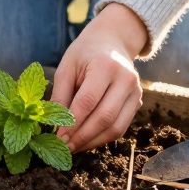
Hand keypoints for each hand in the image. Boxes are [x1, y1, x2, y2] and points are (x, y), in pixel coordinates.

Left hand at [51, 4, 146, 152]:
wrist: (112, 41)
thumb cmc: (85, 53)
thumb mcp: (67, 66)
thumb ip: (60, 95)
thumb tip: (51, 125)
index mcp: (106, 66)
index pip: (88, 101)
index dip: (72, 122)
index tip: (57, 137)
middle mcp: (126, 79)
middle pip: (104, 117)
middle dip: (82, 136)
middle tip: (64, 147)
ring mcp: (135, 92)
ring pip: (116, 127)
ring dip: (93, 142)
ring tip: (73, 147)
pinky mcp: (137, 102)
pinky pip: (121, 127)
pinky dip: (102, 138)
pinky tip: (86, 140)